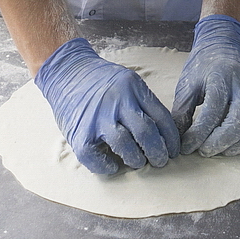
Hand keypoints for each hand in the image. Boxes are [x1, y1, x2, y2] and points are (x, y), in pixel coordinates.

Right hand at [35, 37, 179, 174]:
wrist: (66, 72)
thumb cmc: (100, 80)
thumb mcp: (126, 81)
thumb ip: (142, 102)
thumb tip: (163, 133)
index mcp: (132, 87)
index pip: (160, 117)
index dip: (171, 138)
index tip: (173, 151)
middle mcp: (116, 101)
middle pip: (146, 132)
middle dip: (158, 152)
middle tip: (160, 161)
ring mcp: (97, 117)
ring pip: (125, 145)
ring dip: (136, 159)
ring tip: (138, 162)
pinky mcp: (80, 133)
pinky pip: (96, 157)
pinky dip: (107, 166)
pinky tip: (113, 165)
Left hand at [171, 15, 239, 155]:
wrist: (223, 46)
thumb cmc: (203, 68)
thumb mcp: (187, 85)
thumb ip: (182, 112)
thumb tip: (177, 141)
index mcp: (221, 77)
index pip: (213, 111)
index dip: (199, 134)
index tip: (187, 147)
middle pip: (239, 120)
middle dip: (221, 142)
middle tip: (205, 152)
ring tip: (226, 152)